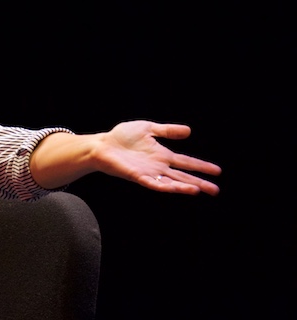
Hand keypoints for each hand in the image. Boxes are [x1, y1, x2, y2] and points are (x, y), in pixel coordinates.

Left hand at [98, 121, 221, 195]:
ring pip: (170, 182)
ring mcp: (148, 173)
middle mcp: (157, 167)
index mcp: (161, 155)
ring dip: (184, 187)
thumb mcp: (148, 128)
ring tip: (199, 190)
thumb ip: (167, 131)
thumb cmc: (121, 137)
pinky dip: (166, 186)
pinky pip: (154, 183)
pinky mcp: (137, 176)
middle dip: (199, 182)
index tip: (217, 171)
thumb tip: (189, 131)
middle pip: (182, 176)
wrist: (101, 145)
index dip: (201, 167)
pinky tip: (176, 189)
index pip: (185, 162)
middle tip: (216, 190)